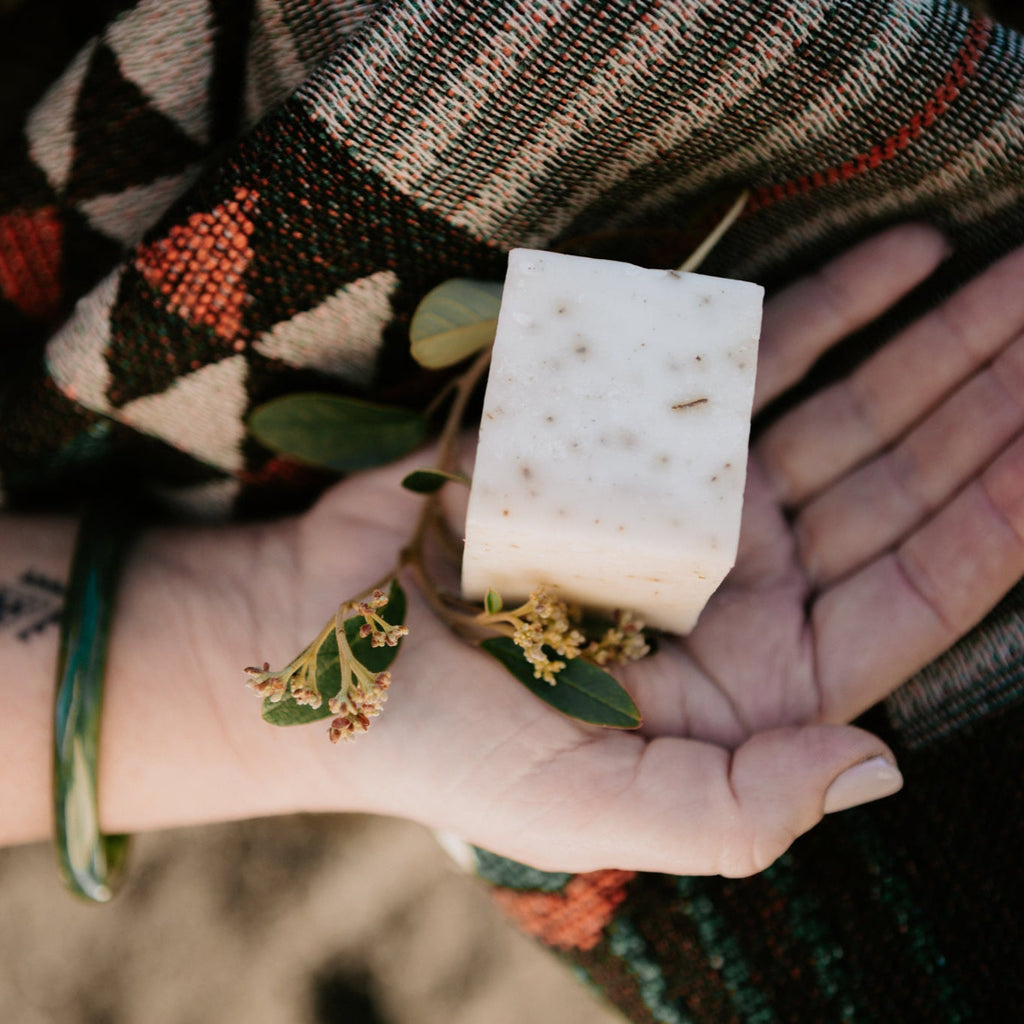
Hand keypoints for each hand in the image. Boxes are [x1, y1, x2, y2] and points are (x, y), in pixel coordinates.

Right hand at [249, 226, 1023, 876]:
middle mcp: (739, 583)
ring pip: (839, 411)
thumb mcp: (589, 808)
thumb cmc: (444, 743)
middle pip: (895, 484)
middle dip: (984, 404)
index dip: (998, 515)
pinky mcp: (628, 430)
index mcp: (752, 680)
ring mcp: (690, 497)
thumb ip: (735, 812)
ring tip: (1012, 280)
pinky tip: (899, 260)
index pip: (913, 593)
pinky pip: (743, 359)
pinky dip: (820, 311)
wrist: (317, 643)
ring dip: (930, 346)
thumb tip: (882, 769)